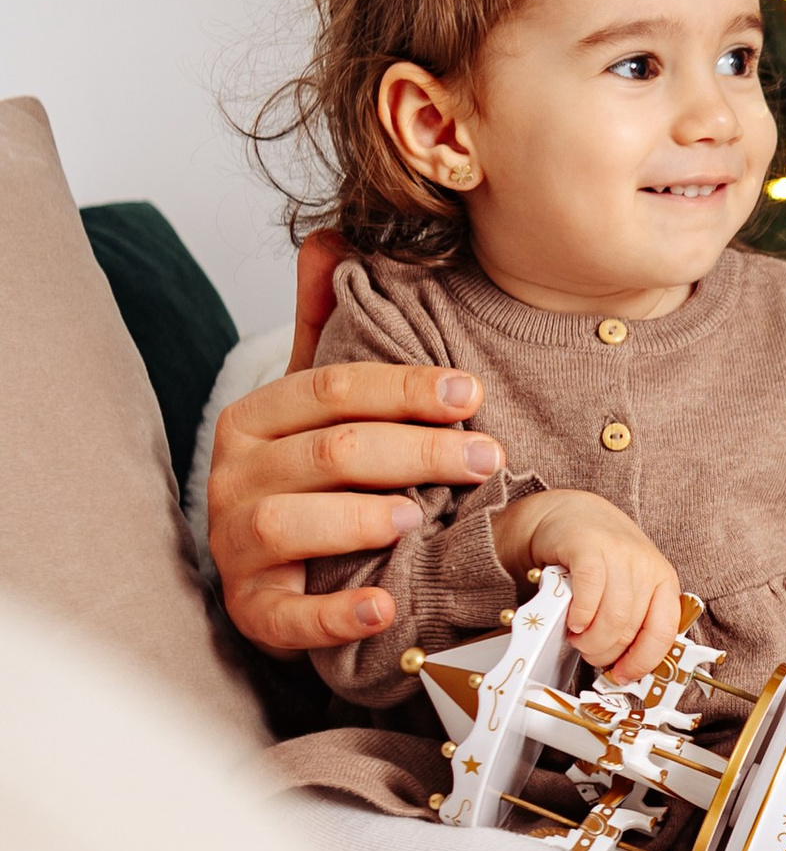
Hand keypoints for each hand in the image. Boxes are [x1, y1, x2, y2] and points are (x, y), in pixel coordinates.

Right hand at [209, 262, 504, 656]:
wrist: (272, 576)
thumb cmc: (307, 483)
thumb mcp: (311, 405)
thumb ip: (323, 326)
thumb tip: (327, 235)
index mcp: (255, 419)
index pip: (332, 389)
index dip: (407, 388)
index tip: (473, 392)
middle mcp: (235, 477)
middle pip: (330, 451)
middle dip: (416, 449)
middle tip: (486, 455)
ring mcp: (237, 546)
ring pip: (294, 521)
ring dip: (362, 516)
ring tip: (423, 514)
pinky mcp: (253, 610)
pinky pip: (289, 614)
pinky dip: (337, 612)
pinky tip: (384, 606)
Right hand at [492, 490, 684, 680]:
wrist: (568, 515)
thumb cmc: (598, 555)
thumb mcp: (627, 585)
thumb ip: (631, 618)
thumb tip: (625, 667)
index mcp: (662, 581)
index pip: (664, 632)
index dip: (642, 662)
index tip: (623, 676)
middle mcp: (646, 566)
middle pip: (630, 629)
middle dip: (605, 653)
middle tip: (589, 653)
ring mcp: (619, 555)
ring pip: (611, 618)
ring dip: (590, 640)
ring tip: (577, 637)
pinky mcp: (589, 547)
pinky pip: (589, 592)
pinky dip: (580, 615)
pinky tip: (573, 620)